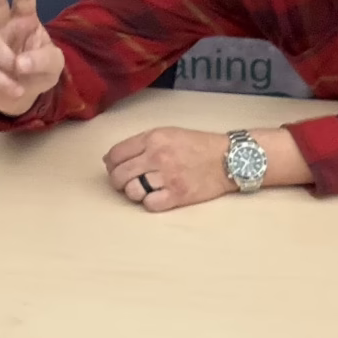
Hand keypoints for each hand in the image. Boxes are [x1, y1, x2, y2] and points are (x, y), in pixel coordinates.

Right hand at [0, 0, 65, 115]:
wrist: (21, 97)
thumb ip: (42, 60)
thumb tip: (19, 63)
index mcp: (25, 19)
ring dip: (5, 59)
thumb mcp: (54, 66)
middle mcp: (4, 26)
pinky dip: (2, 81)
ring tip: (18, 73)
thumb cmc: (39, 72)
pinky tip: (14, 89)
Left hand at [104, 127, 233, 212]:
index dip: (111, 164)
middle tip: (126, 182)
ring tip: (143, 189)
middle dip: (118, 181)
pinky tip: (157, 196)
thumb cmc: (197, 145)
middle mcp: (157, 156)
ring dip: (134, 193)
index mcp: (153, 138)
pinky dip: (150, 202)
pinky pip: (149, 204)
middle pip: (119, 175)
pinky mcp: (177, 195)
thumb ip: (140, 143)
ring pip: (132, 191)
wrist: (227, 158)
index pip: (116, 154)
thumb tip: (109, 159)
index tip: (115, 168)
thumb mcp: (167, 133)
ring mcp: (167, 176)